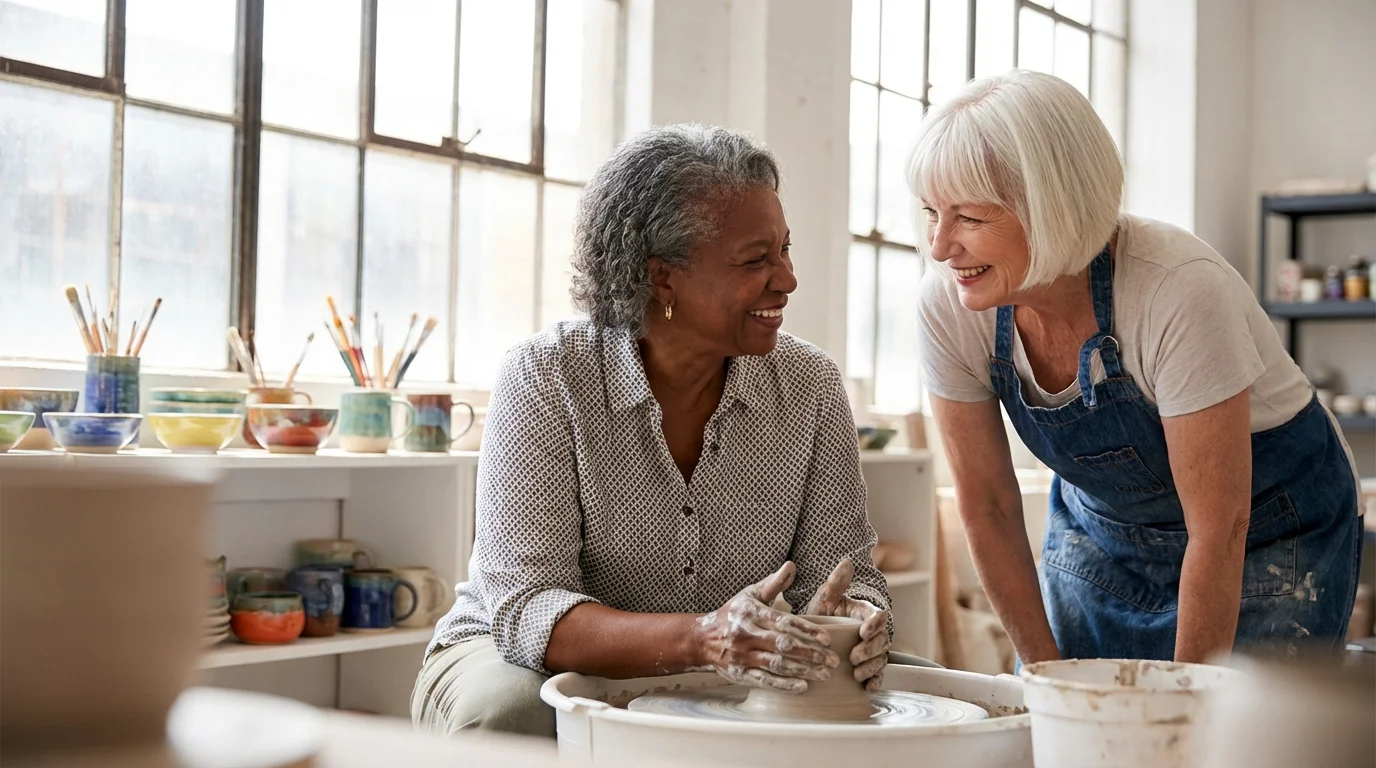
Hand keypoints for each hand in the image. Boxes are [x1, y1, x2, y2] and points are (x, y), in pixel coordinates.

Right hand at [693, 561, 839, 692]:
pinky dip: (784, 685)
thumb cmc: (732, 614)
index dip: (806, 630)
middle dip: (811, 654)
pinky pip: (764, 681)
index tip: (826, 638)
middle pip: (783, 645)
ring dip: (804, 671)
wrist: (702, 638)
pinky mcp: (739, 674)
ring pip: (777, 665)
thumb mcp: (750, 595)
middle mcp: (745, 634)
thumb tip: (792, 566)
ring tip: (825, 674)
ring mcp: (741, 656)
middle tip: (833, 660)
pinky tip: (803, 686)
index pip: (783, 622)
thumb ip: (773, 583)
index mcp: (750, 612)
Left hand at [804, 557, 890, 690]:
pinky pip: (878, 675)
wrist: (813, 636)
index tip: (863, 631)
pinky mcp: (868, 667)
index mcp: (865, 613)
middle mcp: (873, 632)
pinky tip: (867, 687)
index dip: (875, 624)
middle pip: (883, 640)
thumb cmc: (821, 614)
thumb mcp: (824, 598)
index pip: (879, 616)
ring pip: (882, 659)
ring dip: (872, 667)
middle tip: (854, 657)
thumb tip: (846, 562)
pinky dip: (875, 681)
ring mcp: (872, 650)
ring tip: (856, 674)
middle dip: (871, 650)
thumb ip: (836, 583)